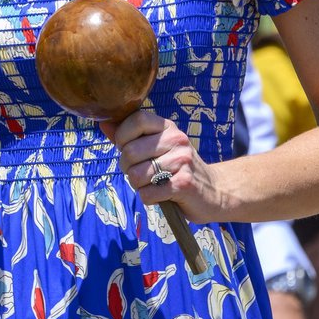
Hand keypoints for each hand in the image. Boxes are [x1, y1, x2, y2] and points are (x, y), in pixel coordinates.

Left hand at [101, 110, 222, 223]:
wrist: (215, 191)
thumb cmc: (178, 168)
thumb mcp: (158, 147)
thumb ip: (130, 136)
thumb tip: (103, 122)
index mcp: (168, 127)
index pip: (136, 120)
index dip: (123, 137)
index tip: (127, 149)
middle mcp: (176, 140)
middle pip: (129, 152)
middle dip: (127, 168)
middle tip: (142, 174)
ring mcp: (181, 161)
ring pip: (135, 176)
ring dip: (139, 186)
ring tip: (154, 184)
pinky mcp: (184, 184)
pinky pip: (147, 194)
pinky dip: (149, 199)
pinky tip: (161, 195)